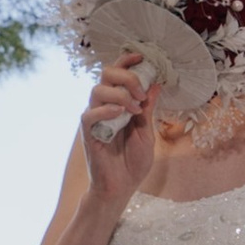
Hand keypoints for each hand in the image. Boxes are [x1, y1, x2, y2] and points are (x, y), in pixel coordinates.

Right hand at [82, 61, 157, 194]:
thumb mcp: (147, 132)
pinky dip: (106, 109)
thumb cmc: (133, 162)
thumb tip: (156, 84)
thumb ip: (148, 109)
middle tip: (141, 92)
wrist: (121, 187)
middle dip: (127, 76)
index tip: (143, 56)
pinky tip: (121, 114)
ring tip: (134, 109)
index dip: (127, 61)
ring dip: (120, 94)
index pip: (118, 73)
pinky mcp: (89, 133)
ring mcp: (95, 119)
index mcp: (119, 103)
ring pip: (97, 90)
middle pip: (106, 74)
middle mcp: (104, 107)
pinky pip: (90, 113)